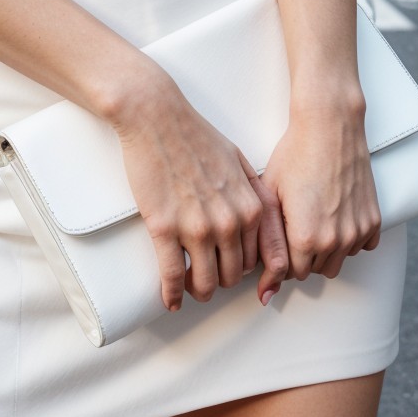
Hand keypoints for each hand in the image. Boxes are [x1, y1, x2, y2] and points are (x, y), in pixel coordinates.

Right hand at [112, 70, 288, 311]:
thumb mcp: (239, 161)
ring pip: (205, 282)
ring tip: (191, 287)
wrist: (156, 117)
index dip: (251, 274)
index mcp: (251, 206)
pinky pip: (172, 275)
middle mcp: (229, 221)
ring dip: (198, 290)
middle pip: (232, 275)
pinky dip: (170, 293)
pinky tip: (168, 299)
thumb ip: (255, 194)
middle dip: (221, 280)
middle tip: (210, 277)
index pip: (261, 260)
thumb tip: (261, 223)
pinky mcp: (165, 228)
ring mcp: (197, 227)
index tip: (243, 280)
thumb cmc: (195, 135)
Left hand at [259, 99, 381, 299]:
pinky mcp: (374, 221)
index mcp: (306, 239)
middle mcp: (335, 241)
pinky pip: (360, 247)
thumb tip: (264, 294)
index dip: (281, 252)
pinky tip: (336, 211)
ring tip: (314, 214)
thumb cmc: (294, 156)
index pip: (289, 272)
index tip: (279, 231)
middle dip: (301, 253)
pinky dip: (348, 237)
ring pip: (337, 261)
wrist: (330, 126)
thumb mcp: (270, 197)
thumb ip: (266, 247)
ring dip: (325, 248)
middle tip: (294, 220)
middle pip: (314, 270)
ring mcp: (357, 232)